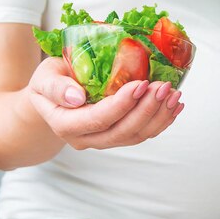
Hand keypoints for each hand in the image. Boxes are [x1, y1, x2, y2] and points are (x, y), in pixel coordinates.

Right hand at [29, 56, 183, 149]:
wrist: (52, 97)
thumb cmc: (49, 82)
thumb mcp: (44, 78)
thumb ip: (56, 87)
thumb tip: (76, 97)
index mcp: (66, 124)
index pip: (98, 119)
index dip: (122, 104)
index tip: (141, 84)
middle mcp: (86, 138)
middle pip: (122, 132)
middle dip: (147, 110)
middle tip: (164, 86)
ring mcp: (103, 140)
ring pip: (136, 136)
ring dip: (158, 117)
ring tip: (174, 94)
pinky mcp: (118, 136)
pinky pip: (142, 134)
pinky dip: (162, 121)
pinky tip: (175, 106)